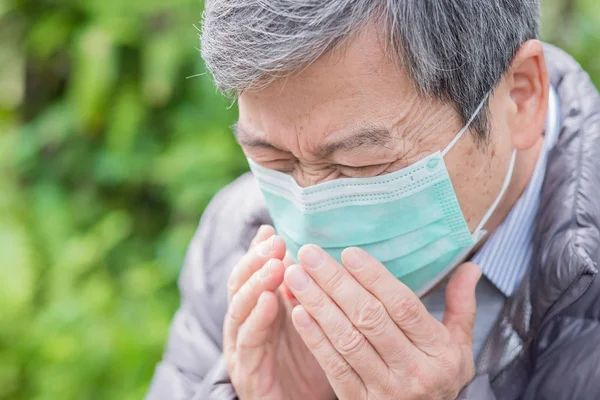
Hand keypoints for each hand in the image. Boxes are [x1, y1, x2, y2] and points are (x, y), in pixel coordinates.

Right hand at [223, 226, 334, 399]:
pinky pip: (249, 340)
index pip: (252, 271)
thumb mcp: (307, 318)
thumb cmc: (306, 360)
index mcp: (258, 306)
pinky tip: (269, 301)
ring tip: (273, 265)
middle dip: (256, 260)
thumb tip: (305, 251)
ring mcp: (241, 345)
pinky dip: (257, 318)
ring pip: (239, 308)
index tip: (272, 231)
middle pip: (241, 284)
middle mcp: (244, 321)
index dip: (258, 250)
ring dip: (256, 284)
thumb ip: (301, 289)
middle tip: (275, 242)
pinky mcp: (246, 369)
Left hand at [284, 245, 481, 399]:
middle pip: (370, 319)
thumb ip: (462, 306)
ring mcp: (384, 390)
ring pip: (347, 339)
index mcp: (440, 352)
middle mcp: (413, 371)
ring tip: (296, 275)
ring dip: (318, 304)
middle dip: (336, 282)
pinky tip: (298, 311)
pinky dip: (314, 338)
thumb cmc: (440, 378)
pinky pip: (333, 366)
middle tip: (310, 253)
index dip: (375, 278)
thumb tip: (471, 267)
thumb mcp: (459, 346)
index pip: (404, 307)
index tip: (348, 252)